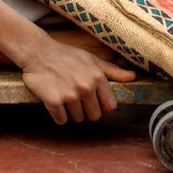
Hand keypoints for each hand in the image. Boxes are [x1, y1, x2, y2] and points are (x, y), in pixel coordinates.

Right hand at [20, 37, 136, 124]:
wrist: (38, 52)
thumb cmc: (67, 56)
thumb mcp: (92, 60)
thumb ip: (113, 71)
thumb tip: (133, 76)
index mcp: (98, 77)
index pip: (110, 107)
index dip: (102, 106)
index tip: (92, 100)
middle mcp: (86, 87)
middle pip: (94, 116)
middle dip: (86, 110)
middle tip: (75, 97)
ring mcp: (70, 95)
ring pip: (77, 119)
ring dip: (71, 111)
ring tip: (64, 94)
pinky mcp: (54, 101)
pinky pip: (61, 120)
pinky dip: (57, 114)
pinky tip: (54, 99)